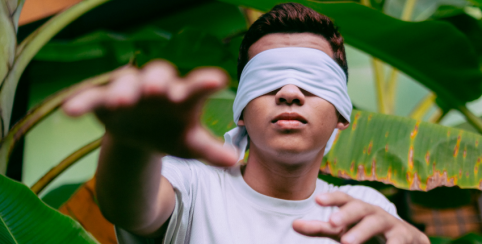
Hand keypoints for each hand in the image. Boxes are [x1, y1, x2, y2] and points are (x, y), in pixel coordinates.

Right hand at [62, 60, 236, 166]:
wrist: (142, 134)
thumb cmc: (172, 134)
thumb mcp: (190, 144)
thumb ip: (210, 151)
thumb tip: (234, 160)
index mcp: (182, 96)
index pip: (195, 87)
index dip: (204, 83)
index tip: (217, 81)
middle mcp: (157, 88)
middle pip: (158, 76)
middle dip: (156, 82)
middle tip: (155, 90)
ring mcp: (130, 91)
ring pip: (125, 83)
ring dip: (122, 90)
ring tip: (120, 102)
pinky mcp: (104, 100)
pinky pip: (93, 96)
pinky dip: (83, 101)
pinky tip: (71, 111)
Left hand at [292, 192, 429, 243]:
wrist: (406, 240)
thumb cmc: (366, 233)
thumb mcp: (344, 230)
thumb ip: (321, 228)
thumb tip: (294, 224)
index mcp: (358, 209)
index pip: (345, 199)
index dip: (332, 198)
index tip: (317, 200)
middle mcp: (373, 212)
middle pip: (360, 208)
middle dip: (346, 214)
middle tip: (332, 222)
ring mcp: (390, 225)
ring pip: (376, 223)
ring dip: (362, 232)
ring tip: (347, 242)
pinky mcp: (404, 238)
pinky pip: (396, 241)